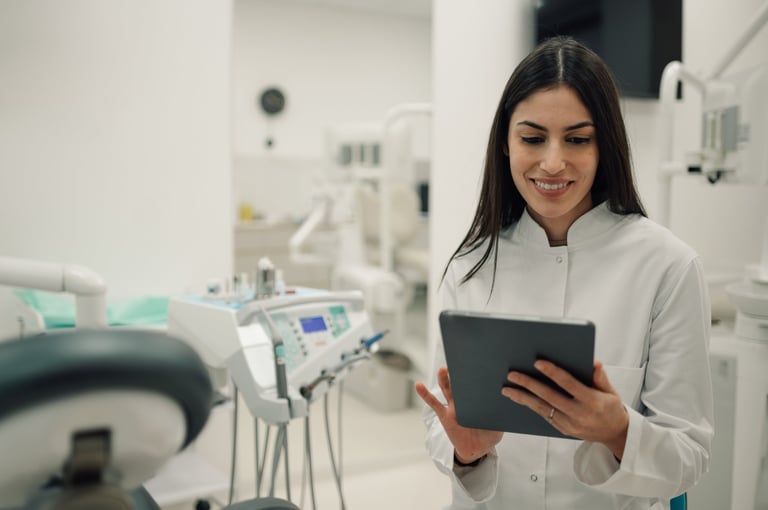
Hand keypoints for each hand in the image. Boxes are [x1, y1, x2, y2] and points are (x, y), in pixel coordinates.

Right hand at [415, 367, 503, 462]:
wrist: (477, 450)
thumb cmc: (489, 434)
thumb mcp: (499, 426)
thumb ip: (500, 417)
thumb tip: (503, 406)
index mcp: (478, 400)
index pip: (476, 383)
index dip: (477, 374)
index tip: (480, 363)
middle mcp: (465, 400)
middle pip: (461, 382)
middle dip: (459, 371)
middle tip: (460, 361)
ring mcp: (453, 406)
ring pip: (447, 389)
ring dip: (444, 379)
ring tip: (442, 370)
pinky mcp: (444, 415)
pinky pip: (434, 403)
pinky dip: (425, 394)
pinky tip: (419, 385)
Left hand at [501, 360, 628, 458]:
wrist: (615, 434)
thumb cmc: (612, 408)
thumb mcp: (611, 392)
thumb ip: (600, 377)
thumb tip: (594, 363)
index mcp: (592, 401)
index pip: (569, 384)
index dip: (553, 373)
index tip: (538, 363)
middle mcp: (579, 414)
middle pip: (549, 397)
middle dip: (529, 384)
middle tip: (512, 374)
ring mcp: (570, 424)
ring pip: (542, 408)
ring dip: (522, 398)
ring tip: (507, 389)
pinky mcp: (563, 429)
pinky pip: (544, 415)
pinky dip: (530, 406)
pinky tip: (519, 398)